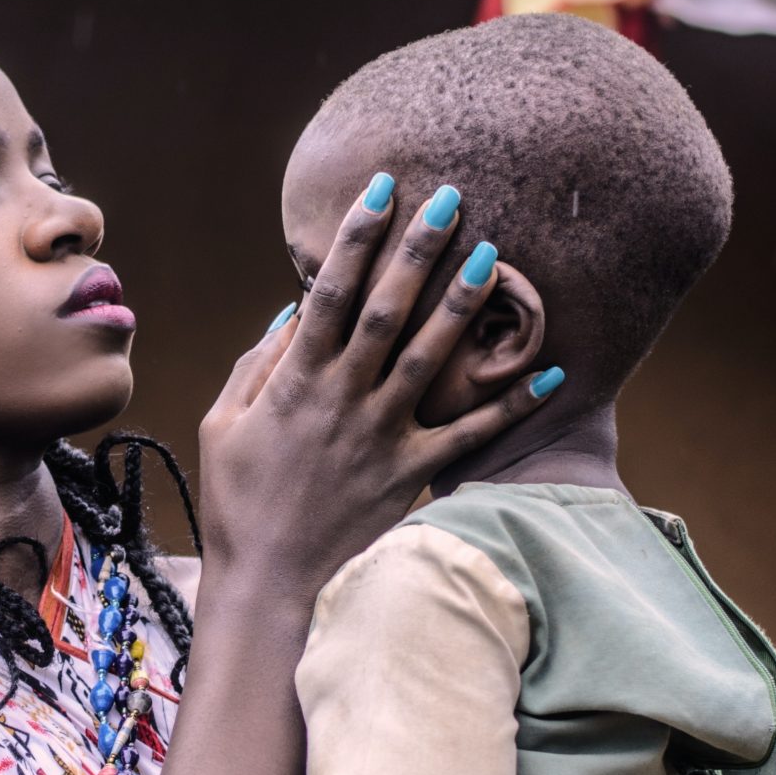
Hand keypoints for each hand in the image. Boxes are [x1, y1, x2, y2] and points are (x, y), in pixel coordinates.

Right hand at [197, 179, 553, 604]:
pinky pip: (468, 434)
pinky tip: (550, 372)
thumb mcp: (225, 426)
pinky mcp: (410, 473)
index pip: (328, 291)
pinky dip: (510, 404)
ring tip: (494, 257)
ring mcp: (380, 436)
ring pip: (429, 358)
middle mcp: (342, 399)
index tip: (382, 189)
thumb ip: (255, 367)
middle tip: (450, 198)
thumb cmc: (238, 504)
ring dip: (462, 306)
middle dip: (417, 250)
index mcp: (293, 382)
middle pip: (385, 310)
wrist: (269, 585)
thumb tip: (290, 312)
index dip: (356, 236)